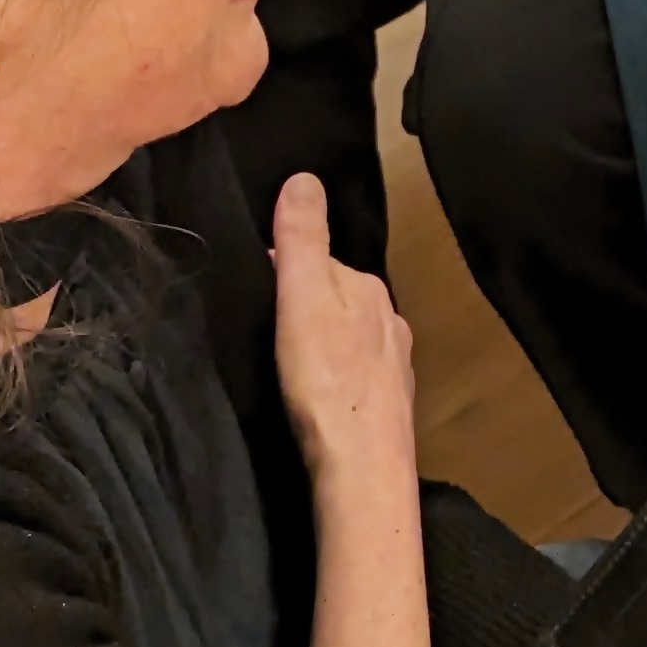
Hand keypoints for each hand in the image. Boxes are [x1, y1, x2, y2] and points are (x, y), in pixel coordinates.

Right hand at [266, 175, 418, 490]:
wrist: (361, 468)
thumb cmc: (325, 381)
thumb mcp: (303, 300)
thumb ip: (304, 240)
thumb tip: (304, 177)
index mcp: (368, 289)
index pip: (319, 260)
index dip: (282, 269)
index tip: (252, 289)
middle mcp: (389, 320)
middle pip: (335, 298)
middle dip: (304, 305)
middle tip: (264, 330)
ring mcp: (394, 364)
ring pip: (348, 337)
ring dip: (321, 342)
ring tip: (287, 366)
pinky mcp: (388, 405)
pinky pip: (355, 374)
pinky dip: (335, 376)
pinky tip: (317, 397)